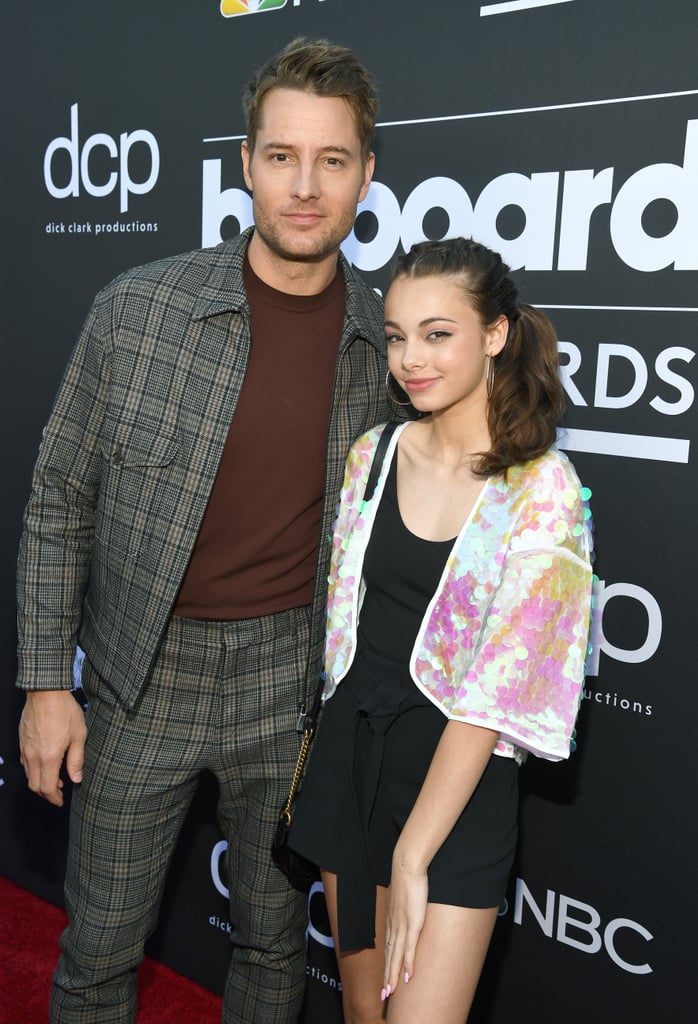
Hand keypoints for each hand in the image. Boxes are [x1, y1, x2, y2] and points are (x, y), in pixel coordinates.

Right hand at [19, 690, 86, 806]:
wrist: (46, 692)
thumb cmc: (64, 711)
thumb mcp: (79, 735)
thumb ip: (76, 760)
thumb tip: (76, 778)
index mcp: (48, 758)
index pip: (46, 788)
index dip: (53, 798)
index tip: (60, 801)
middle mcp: (33, 756)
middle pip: (34, 786)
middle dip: (45, 793)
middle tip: (58, 793)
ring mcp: (25, 749)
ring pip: (28, 774)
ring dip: (40, 781)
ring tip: (55, 778)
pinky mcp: (22, 741)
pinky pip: (25, 762)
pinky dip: (34, 769)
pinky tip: (45, 763)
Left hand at [382, 849, 427, 1000]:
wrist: (406, 865)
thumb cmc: (406, 876)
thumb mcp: (404, 893)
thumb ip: (404, 903)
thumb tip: (408, 905)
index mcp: (392, 919)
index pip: (388, 946)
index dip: (387, 963)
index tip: (385, 977)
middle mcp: (394, 925)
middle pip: (389, 956)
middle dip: (387, 976)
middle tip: (384, 996)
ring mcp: (402, 925)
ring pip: (396, 956)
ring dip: (393, 976)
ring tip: (390, 993)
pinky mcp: (412, 923)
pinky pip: (409, 948)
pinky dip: (407, 964)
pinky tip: (407, 977)